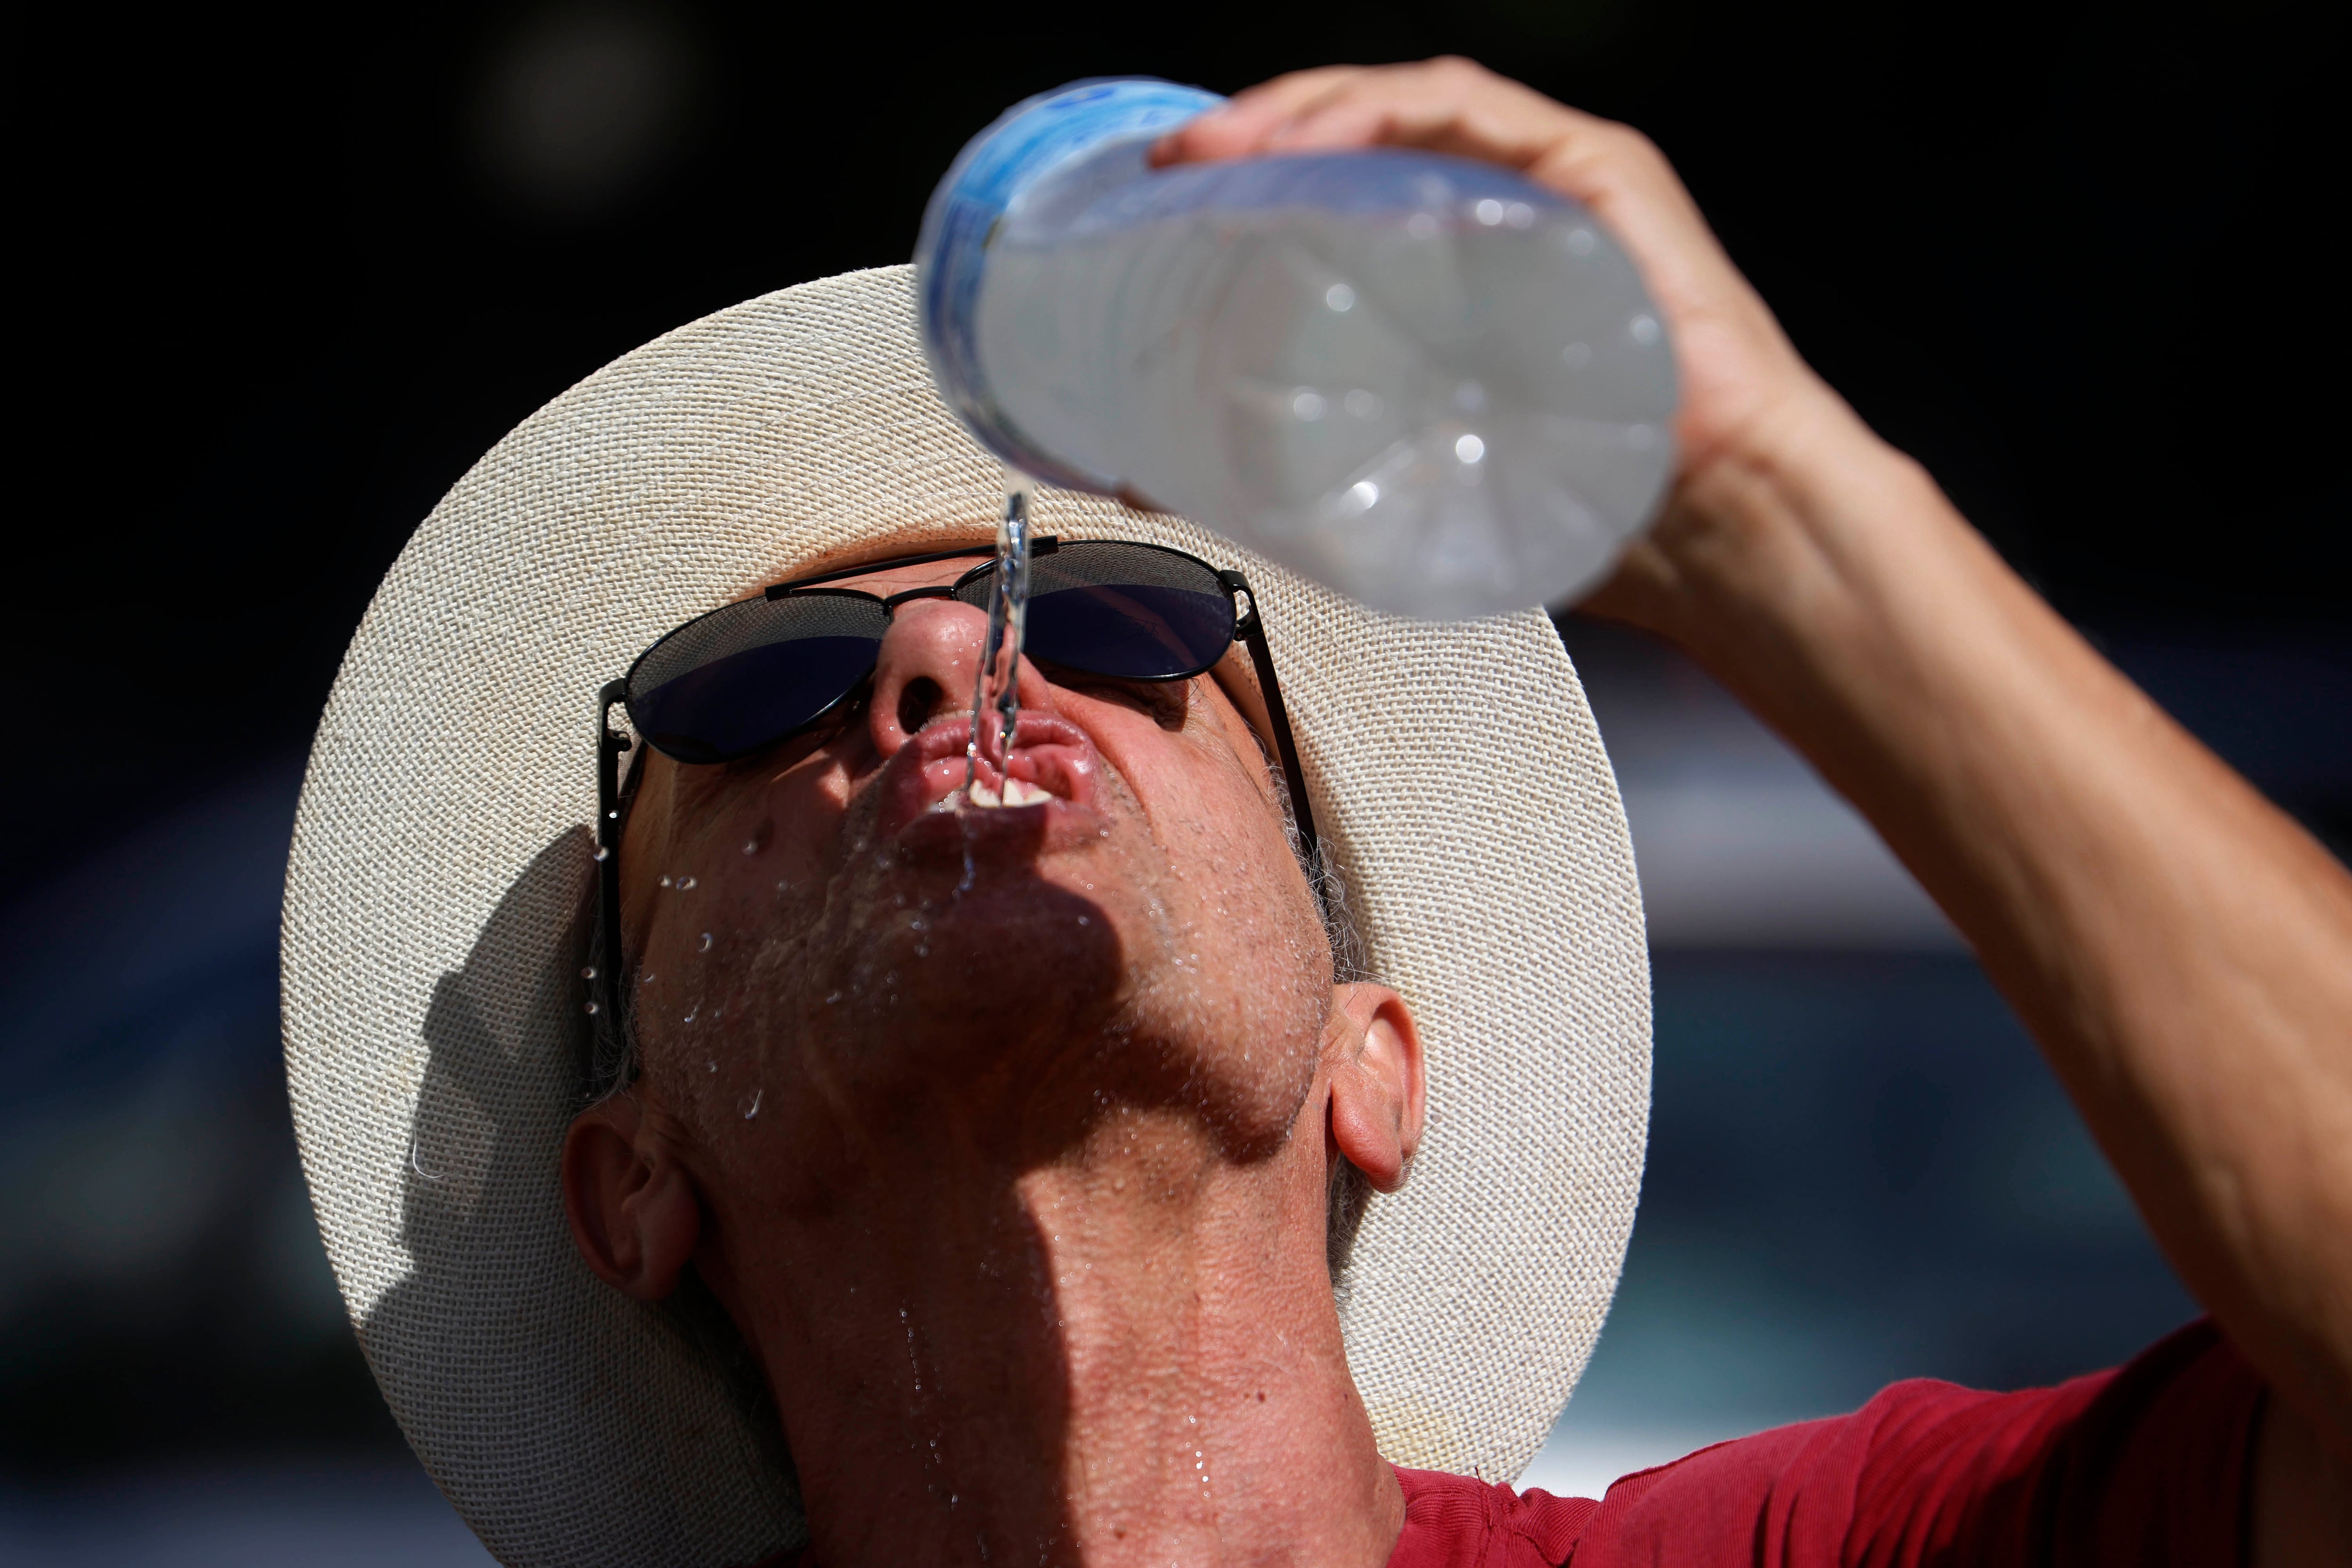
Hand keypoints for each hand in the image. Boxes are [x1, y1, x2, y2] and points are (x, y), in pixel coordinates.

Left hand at [1153, 58, 1848, 512]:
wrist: (1717, 528)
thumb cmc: (1585, 514)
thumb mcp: (1413, 484)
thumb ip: (1311, 469)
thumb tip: (1154, 483)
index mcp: (1455, 270)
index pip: (1338, 188)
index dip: (1248, 179)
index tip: (1166, 200)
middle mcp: (1501, 210)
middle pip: (1361, 137)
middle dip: (1255, 135)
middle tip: (1173, 165)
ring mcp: (1552, 183)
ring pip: (1408, 104)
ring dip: (1302, 110)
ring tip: (1223, 146)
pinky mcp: (1600, 173)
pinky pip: (1476, 109)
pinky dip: (1387, 109)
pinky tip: (1318, 137)